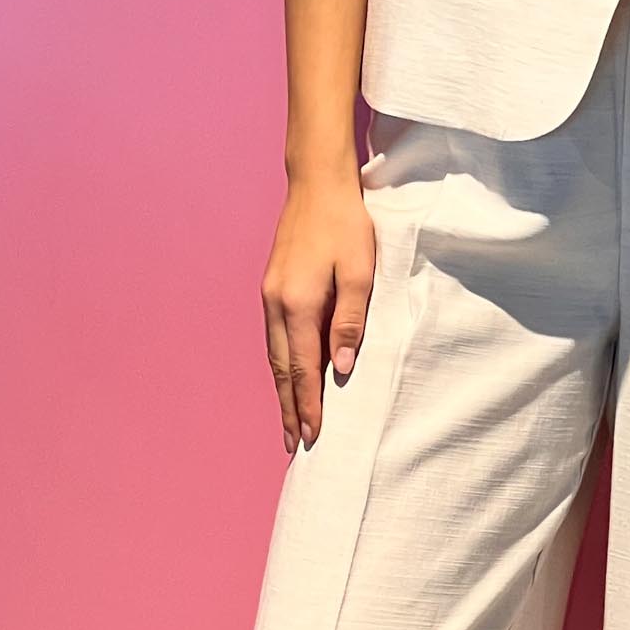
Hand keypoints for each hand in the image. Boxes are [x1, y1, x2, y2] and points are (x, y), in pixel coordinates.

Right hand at [261, 171, 376, 454]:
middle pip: (281, 370)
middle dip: (287, 408)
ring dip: (282, 390)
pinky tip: (289, 376)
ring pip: (274, 356)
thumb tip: (342, 367)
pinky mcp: (272, 287)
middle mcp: (275, 304)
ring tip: (289, 420)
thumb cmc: (345, 225)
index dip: (307, 406)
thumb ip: (350, 321)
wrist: (316, 185)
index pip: (303, 369)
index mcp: (297, 304)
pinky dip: (281, 365)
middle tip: (293, 444)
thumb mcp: (359, 272)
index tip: (311, 438)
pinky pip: (274, 338)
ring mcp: (269, 296)